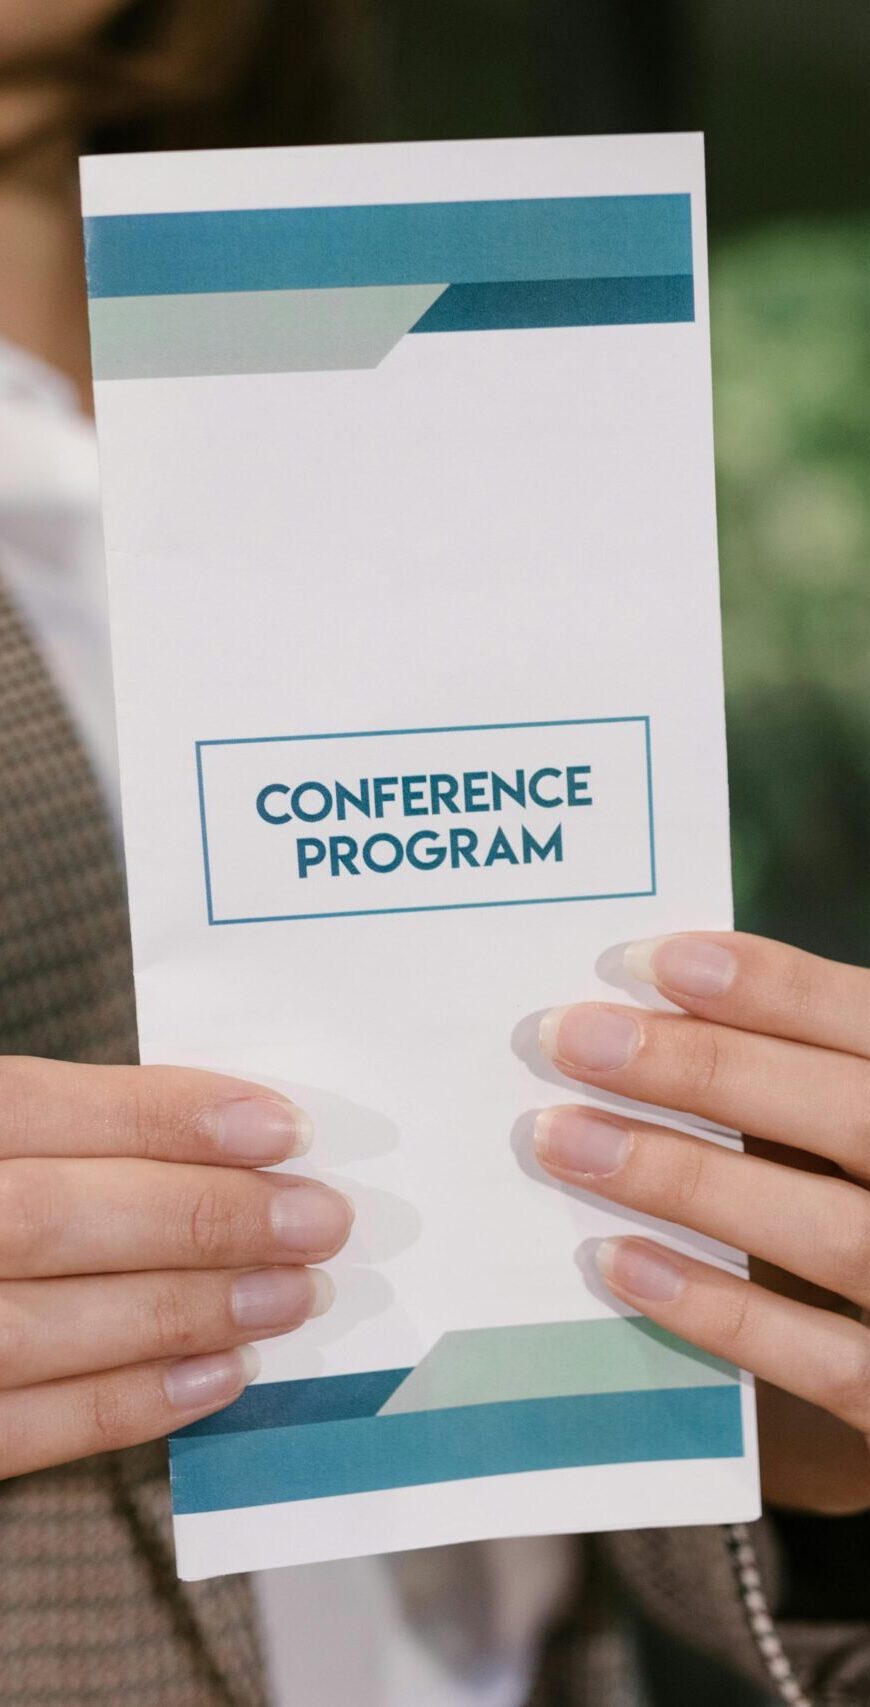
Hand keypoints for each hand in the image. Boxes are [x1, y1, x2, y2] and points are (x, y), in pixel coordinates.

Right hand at [0, 1057, 351, 1476]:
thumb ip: (62, 1129)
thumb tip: (225, 1134)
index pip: (35, 1105)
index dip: (161, 1116)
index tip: (281, 1128)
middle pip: (52, 1216)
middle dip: (200, 1218)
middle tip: (318, 1219)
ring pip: (43, 1325)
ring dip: (185, 1311)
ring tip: (293, 1295)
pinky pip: (18, 1428)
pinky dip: (127, 1405)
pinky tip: (220, 1376)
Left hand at [536, 933, 869, 1513]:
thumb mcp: (867, 1115)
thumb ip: (819, 1073)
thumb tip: (668, 1015)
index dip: (774, 988)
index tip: (653, 961)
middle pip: (847, 1114)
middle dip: (703, 1070)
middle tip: (572, 1038)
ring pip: (830, 1231)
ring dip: (685, 1180)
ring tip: (562, 1139)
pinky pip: (826, 1363)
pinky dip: (719, 1311)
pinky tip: (618, 1262)